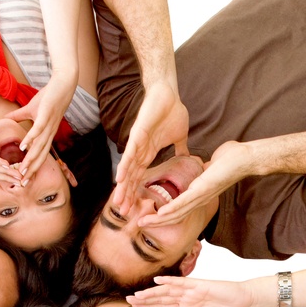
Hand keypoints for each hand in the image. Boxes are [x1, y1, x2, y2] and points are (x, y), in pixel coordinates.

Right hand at [4, 72, 74, 181]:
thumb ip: (18, 116)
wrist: (63, 83)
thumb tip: (4, 120)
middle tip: (23, 183)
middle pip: (39, 156)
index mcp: (45, 134)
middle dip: (31, 170)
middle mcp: (48, 133)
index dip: (31, 168)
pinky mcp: (46, 115)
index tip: (23, 179)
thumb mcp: (30, 109)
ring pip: (39, 146)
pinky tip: (23, 147)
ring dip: (30, 159)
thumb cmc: (48, 97)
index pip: (38, 154)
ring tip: (22, 171)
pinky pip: (37, 130)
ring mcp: (48, 125)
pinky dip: (30, 139)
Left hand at [114, 82, 189, 215]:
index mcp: (149, 153)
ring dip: (123, 186)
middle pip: (131, 177)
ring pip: (128, 168)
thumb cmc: (173, 112)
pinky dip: (125, 165)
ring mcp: (138, 143)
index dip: (136, 192)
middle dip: (127, 195)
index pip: (140, 177)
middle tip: (123, 213)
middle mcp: (140, 151)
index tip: (134, 208)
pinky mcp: (138, 133)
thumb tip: (187, 157)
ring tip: (118, 201)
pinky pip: (130, 152)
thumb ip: (180, 149)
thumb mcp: (180, 136)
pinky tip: (120, 178)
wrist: (168, 93)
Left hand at [127, 276, 253, 306]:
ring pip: (167, 291)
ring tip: (137, 295)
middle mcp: (187, 298)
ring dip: (152, 293)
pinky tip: (157, 281)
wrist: (244, 302)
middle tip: (128, 300)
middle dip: (146, 300)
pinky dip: (169, 281)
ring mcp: (192, 290)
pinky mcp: (200, 285)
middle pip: (162, 299)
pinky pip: (182, 282)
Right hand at [139, 140, 249, 227]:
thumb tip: (201, 165)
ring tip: (143, 222)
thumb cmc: (230, 159)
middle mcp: (199, 200)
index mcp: (199, 194)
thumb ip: (203, 168)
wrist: (245, 158)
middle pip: (174, 216)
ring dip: (159, 219)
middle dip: (156, 221)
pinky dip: (172, 209)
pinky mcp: (204, 191)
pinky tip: (160, 213)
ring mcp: (201, 197)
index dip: (162, 213)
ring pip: (176, 213)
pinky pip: (185, 202)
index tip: (148, 212)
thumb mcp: (211, 165)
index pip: (178, 208)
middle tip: (139, 223)